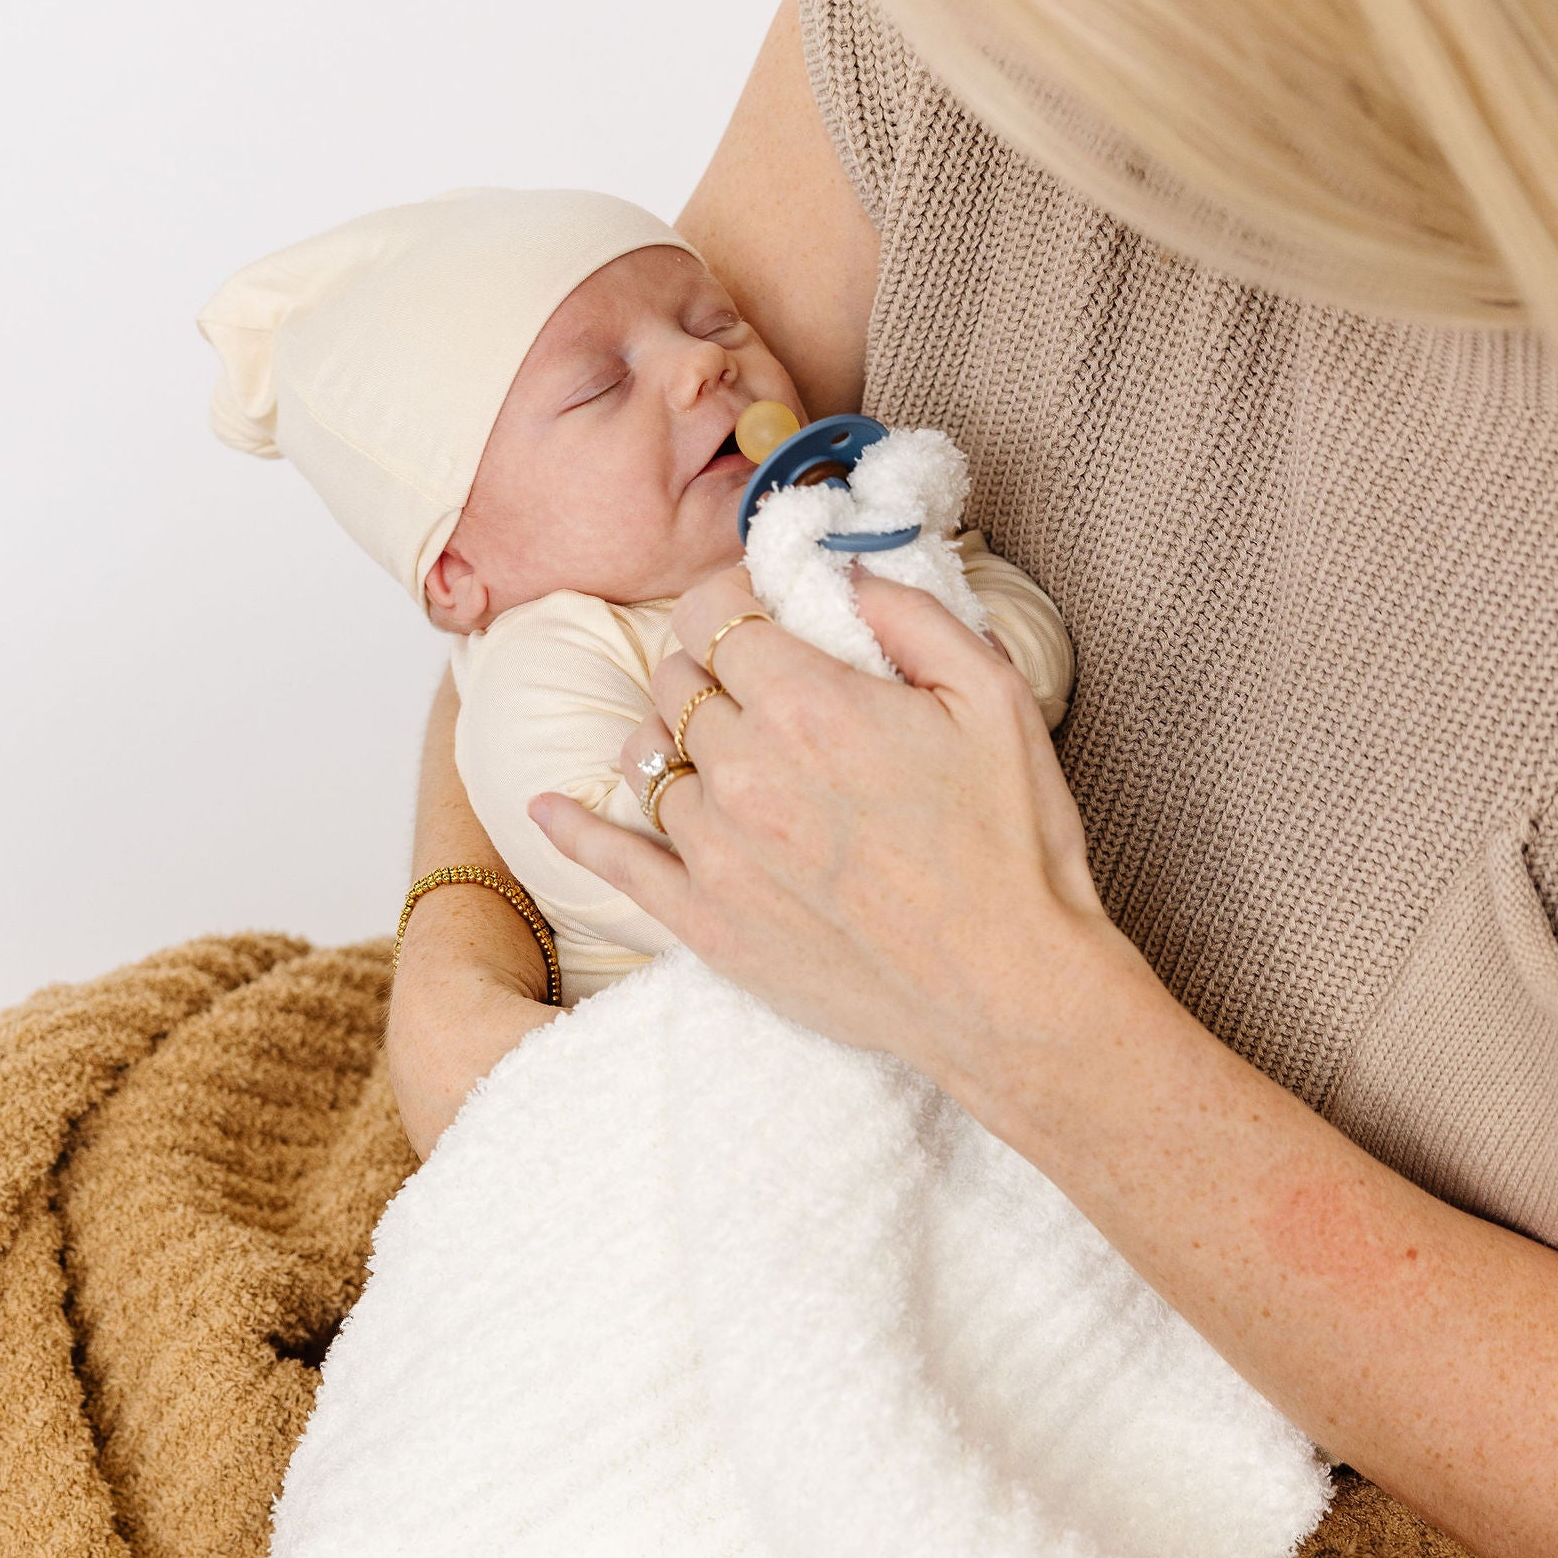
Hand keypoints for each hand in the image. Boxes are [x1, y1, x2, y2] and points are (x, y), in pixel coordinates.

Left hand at [529, 565, 1143, 1131]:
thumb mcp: (993, 694)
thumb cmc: (1012, 844)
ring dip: (678, 740)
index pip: (719, 612)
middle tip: (753, 679)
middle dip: (708, 664)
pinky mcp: (704, 921)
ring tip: (720, 747)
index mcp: (808, 703)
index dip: (736, 598)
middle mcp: (743, 771)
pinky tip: (545, 807)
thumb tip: (842, 566)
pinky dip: (572, 826)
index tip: (757, 605)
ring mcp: (714, 851)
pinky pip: (611, 859)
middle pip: (677, 680)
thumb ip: (909, 612)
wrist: (1007, 990)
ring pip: (650, 759)